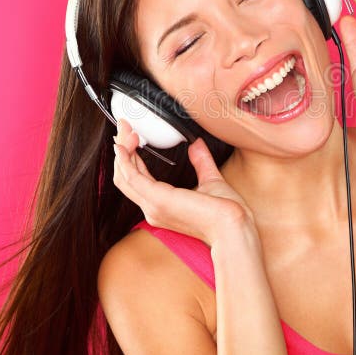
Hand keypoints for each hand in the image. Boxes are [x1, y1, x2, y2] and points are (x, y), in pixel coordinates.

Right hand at [113, 119, 254, 246]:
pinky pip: (132, 178)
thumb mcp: (211, 181)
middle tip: (124, 126)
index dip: (130, 158)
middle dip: (122, 149)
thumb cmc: (226, 214)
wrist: (233, 227)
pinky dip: (125, 160)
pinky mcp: (158, 200)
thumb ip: (202, 162)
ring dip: (122, 149)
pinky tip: (125, 145)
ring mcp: (154, 206)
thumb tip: (197, 145)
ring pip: (124, 176)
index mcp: (162, 206)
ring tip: (126, 128)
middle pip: (125, 177)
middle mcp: (153, 209)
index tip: (132, 136)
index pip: (136, 181)